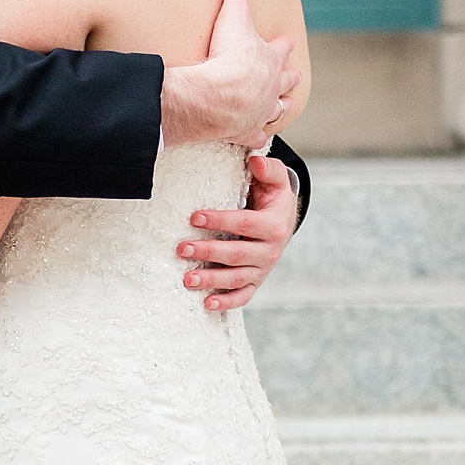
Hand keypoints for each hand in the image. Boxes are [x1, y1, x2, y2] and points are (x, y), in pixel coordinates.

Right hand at [159, 0, 296, 148]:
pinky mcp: (247, 132)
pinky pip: (255, 136)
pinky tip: (254, 139)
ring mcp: (261, 110)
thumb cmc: (227, 57)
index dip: (280, 45)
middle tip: (291, 77)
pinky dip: (255, 137)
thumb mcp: (234, 13)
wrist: (217, 97)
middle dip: (288, 77)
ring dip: (277, 107)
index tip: (283, 42)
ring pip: (276, 110)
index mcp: (270, 59)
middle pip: (285, 80)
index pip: (280, 48)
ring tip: (277, 108)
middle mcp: (272, 86)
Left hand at [176, 148, 299, 311]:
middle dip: (208, 252)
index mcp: (275, 225)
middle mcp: (271, 251)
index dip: (220, 221)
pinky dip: (226, 303)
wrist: (284, 222)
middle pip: (237, 254)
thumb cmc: (271, 198)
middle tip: (181, 249)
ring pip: (237, 279)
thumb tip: (255, 160)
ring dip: (211, 280)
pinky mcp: (256, 282)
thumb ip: (268, 168)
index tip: (194, 217)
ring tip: (187, 279)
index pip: (245, 223)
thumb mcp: (275, 180)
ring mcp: (263, 269)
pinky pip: (243, 296)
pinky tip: (206, 303)